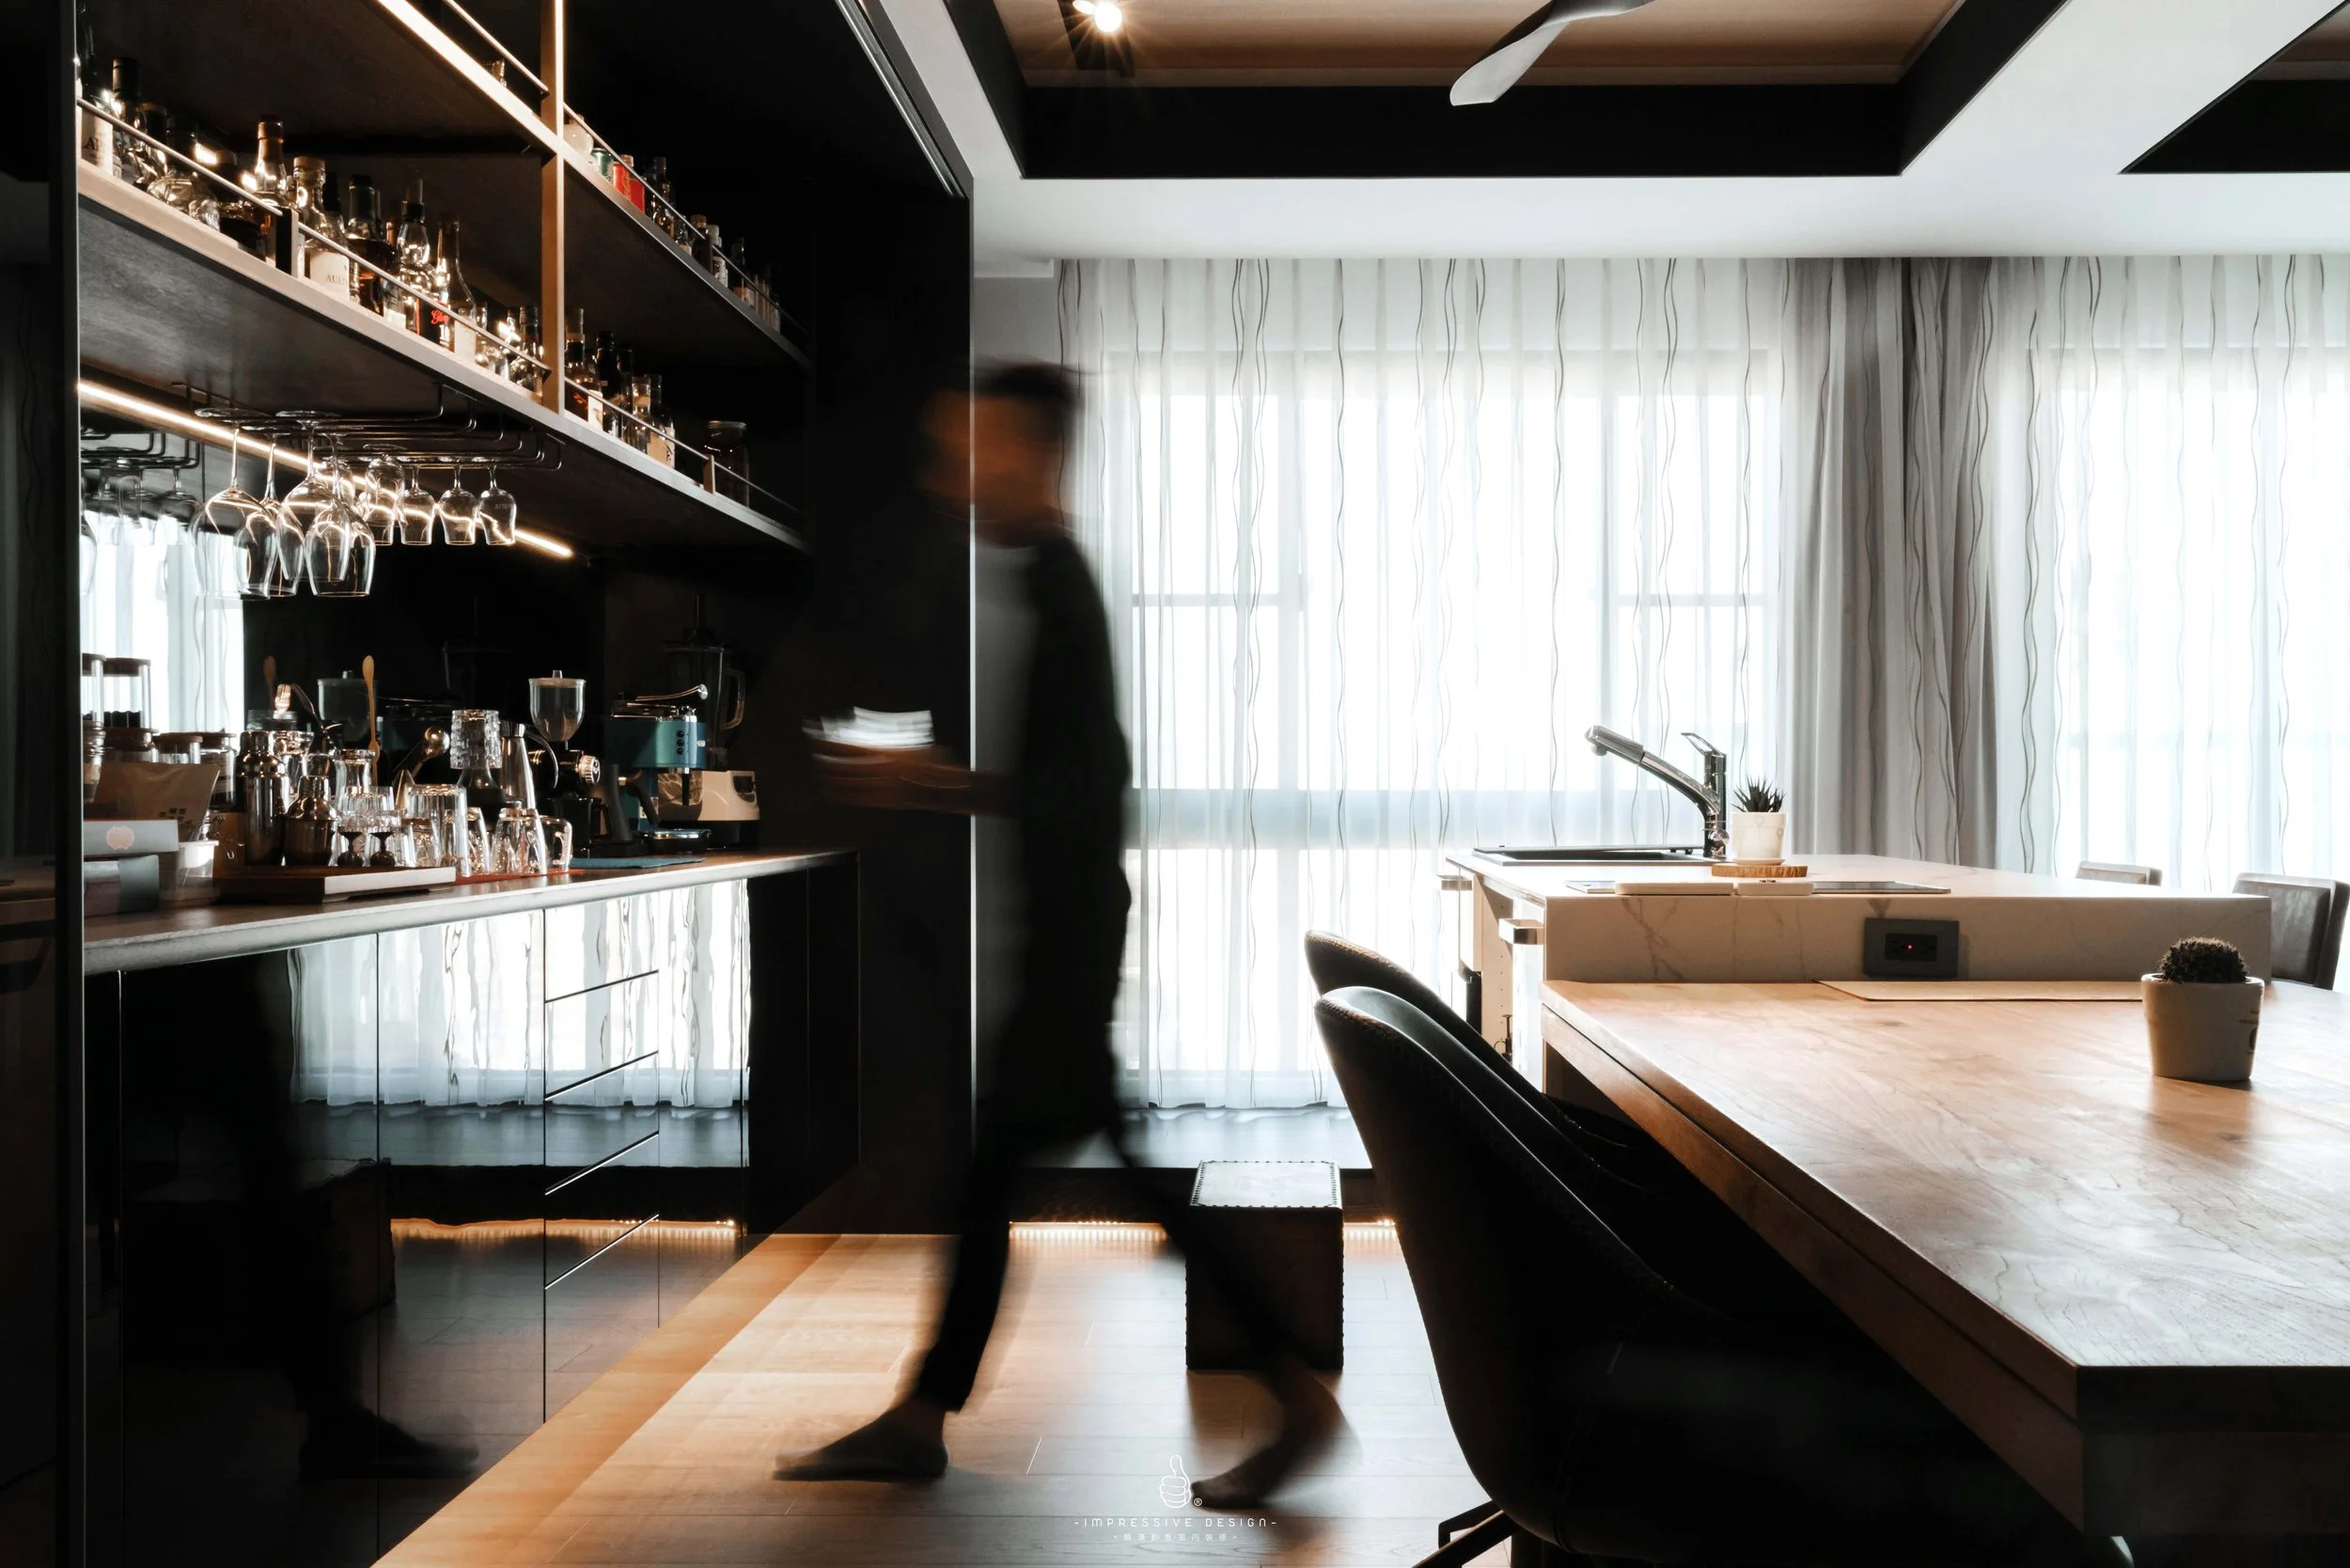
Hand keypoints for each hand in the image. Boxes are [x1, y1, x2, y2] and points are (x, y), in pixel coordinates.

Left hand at [811, 741, 974, 812]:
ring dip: (833, 774)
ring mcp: (885, 787)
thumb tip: (874, 741)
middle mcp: (886, 770)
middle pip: (848, 764)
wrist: (950, 788)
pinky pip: (860, 798)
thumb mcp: (916, 745)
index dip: (834, 743)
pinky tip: (834, 789)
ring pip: (851, 782)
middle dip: (828, 757)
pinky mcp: (887, 801)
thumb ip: (894, 745)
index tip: (820, 736)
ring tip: (819, 768)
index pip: (854, 746)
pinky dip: (845, 793)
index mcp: (892, 752)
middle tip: (814, 750)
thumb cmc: (938, 766)